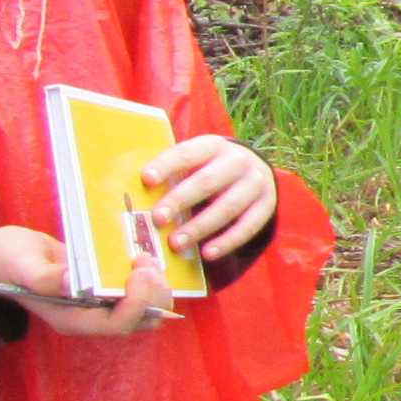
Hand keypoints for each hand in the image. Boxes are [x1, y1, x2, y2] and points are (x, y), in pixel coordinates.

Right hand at [0, 226, 177, 336]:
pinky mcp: (108, 292)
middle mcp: (91, 317)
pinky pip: (140, 293)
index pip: (117, 324)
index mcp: (72, 320)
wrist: (9, 255)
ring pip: (146, 308)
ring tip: (145, 258)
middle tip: (147, 262)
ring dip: (155, 286)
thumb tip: (71, 283)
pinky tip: (143, 258)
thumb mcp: (23, 265)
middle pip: (140, 320)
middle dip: (153, 294)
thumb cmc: (9, 261)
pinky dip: (149, 279)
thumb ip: (44, 277)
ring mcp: (101, 305)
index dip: (137, 303)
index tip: (139, 273)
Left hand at [145, 134, 276, 259]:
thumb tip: (134, 194)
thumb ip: (171, 173)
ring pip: (228, 206)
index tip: (146, 180)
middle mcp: (238, 161)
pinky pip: (248, 226)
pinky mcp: (266, 205)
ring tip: (176, 243)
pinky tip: (207, 253)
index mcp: (212, 146)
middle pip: (207, 182)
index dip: (166, 166)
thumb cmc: (208, 169)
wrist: (253, 170)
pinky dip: (227, 241)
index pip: (187, 154)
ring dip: (200, 227)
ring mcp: (255, 183)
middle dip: (180, 200)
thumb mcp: (194, 161)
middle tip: (158, 219)